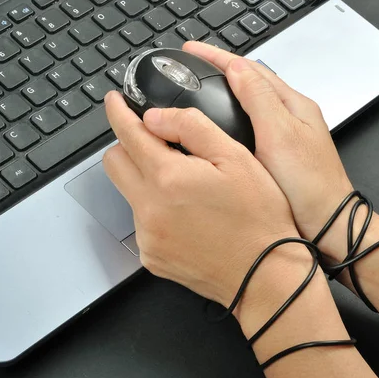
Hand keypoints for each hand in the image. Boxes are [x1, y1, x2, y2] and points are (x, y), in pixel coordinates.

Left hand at [102, 92, 373, 377]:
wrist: (265, 276)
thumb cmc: (259, 218)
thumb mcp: (236, 158)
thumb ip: (191, 128)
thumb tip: (154, 117)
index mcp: (168, 178)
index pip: (127, 134)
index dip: (118, 112)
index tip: (115, 101)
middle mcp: (149, 209)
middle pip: (113, 163)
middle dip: (128, 146)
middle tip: (157, 144)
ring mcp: (148, 237)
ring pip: (128, 193)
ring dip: (146, 181)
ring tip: (187, 188)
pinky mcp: (151, 257)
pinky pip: (141, 223)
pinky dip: (155, 211)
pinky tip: (187, 215)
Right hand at [181, 42, 354, 258]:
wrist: (327, 226)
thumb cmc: (310, 185)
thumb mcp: (281, 135)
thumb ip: (259, 100)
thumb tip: (238, 68)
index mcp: (293, 105)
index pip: (251, 69)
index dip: (219, 57)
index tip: (193, 50)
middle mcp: (290, 116)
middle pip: (251, 81)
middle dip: (221, 69)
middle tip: (192, 64)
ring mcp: (284, 136)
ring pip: (250, 103)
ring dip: (226, 90)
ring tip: (201, 87)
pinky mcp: (276, 156)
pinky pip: (250, 126)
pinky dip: (231, 117)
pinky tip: (218, 127)